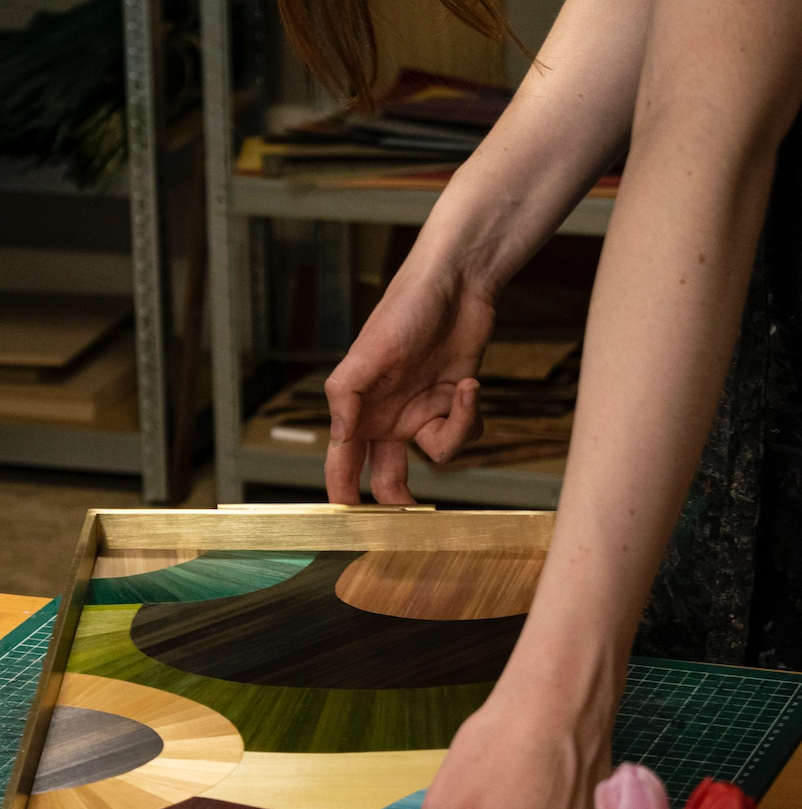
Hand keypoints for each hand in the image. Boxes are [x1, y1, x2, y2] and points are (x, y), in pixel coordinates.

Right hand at [324, 241, 490, 503]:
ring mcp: (422, 413)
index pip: (343, 463)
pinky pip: (463, 433)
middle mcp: (388, 418)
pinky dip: (470, 413)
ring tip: (462, 391)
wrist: (457, 285)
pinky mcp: (454, 405)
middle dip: (399, 501)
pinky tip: (468, 384)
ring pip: (437, 456)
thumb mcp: (369, 351)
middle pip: (387, 478)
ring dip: (454, 432)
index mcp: (359, 410)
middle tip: (411, 518)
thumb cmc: (405, 309)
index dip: (343, 495)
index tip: (348, 523)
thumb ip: (346, 395)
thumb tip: (340, 437)